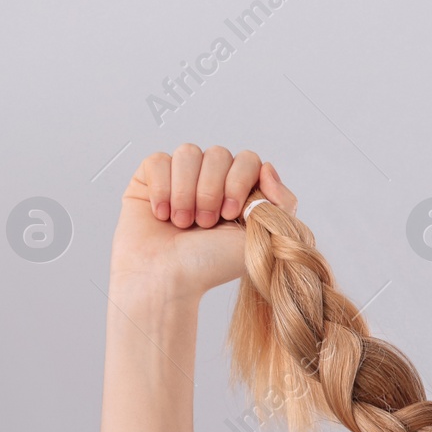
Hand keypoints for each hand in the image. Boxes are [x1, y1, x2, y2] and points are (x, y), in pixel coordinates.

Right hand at [109, 144, 298, 300]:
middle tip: (205, 223)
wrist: (167, 278)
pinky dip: (162, 188)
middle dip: (212, 190)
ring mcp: (181, 178)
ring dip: (186, 191)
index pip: (248, 160)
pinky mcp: (150, 179)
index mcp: (240, 192)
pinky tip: (162, 214)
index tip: (230, 213)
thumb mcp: (262, 236)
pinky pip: (158, 160)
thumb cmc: (211, 264)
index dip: (239, 181)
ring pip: (188, 153)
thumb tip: (268, 168)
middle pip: (219, 154)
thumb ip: (282, 203)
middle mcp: (212, 182)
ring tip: (183, 223)